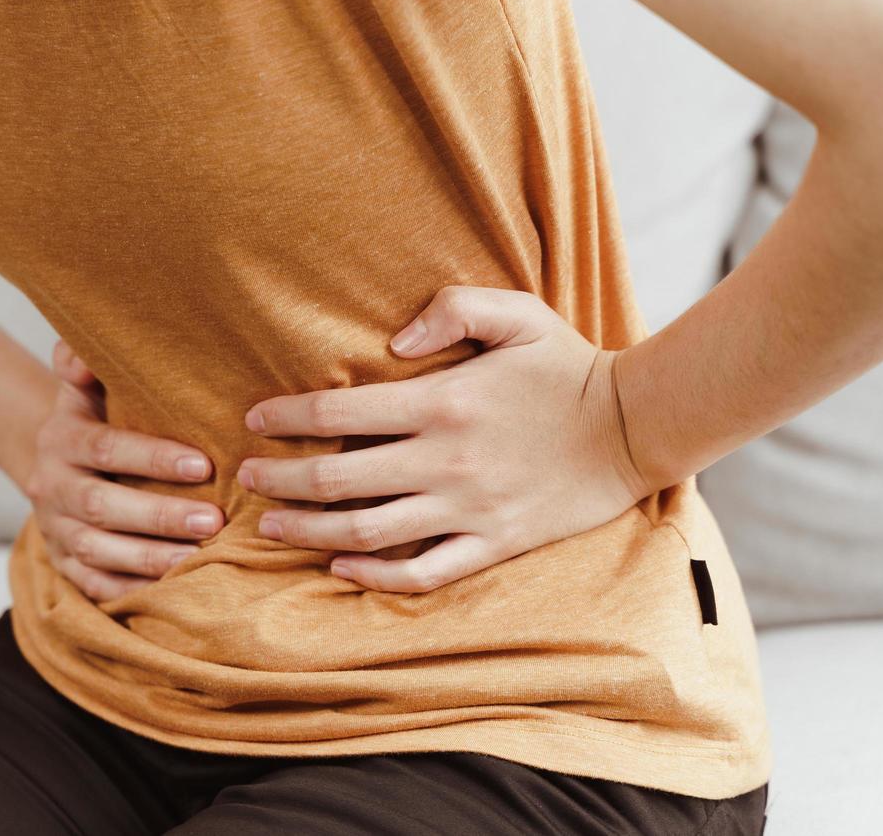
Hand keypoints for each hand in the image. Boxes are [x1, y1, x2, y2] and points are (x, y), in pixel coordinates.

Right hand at [25, 339, 225, 601]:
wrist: (55, 464)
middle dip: (160, 515)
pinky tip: (174, 588)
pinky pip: (95, 585)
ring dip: (151, 557)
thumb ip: (84, 362)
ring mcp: (55, 531)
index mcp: (61, 439)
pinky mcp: (63, 566)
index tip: (204, 465)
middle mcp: (52, 487)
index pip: (106, 448)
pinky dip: (132, 589)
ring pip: (99, 551)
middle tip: (215, 521)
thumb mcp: (85, 387)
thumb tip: (81, 353)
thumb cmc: (94, 419)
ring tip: (200, 557)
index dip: (153, 458)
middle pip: (103, 506)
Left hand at [237, 286, 650, 592]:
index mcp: (443, 401)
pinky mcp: (494, 543)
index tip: (253, 422)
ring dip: (311, 532)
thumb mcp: (517, 313)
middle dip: (281, 481)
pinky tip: (341, 568)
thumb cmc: (567, 366)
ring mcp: (469, 508)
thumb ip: (451, 308)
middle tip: (247, 480)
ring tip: (272, 528)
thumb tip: (395, 341)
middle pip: (339, 479)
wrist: (635, 426)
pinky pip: (424, 571)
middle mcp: (446, 460)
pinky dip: (377, 575)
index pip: (340, 413)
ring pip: (369, 531)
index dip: (287, 418)